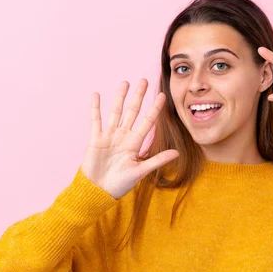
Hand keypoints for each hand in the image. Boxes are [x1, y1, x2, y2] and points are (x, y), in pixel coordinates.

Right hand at [80, 79, 178, 198]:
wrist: (98, 191)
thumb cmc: (120, 184)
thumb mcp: (140, 172)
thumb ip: (157, 160)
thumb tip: (177, 154)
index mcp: (135, 143)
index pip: (147, 122)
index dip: (155, 109)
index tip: (162, 96)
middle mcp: (123, 136)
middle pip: (132, 112)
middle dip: (138, 96)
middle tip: (144, 80)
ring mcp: (109, 136)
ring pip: (116, 112)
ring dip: (120, 97)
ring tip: (125, 82)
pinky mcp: (95, 139)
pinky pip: (96, 120)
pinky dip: (96, 108)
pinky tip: (97, 95)